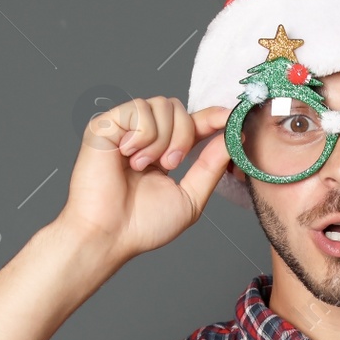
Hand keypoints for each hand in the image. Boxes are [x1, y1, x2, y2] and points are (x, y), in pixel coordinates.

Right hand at [57, 96, 233, 264]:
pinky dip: (142, 134)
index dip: (212, 118)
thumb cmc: (143, 225)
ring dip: (161, 139)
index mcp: (163, 153)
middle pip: (179, 109)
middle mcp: (144, 138)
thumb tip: (233, 139)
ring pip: (162, 105)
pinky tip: (127, 155)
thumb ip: (211, 167)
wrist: (109, 234)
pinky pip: (139, 109)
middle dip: (184, 136)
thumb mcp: (190, 197)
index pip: (192, 124)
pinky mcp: (106, 124)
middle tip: (170, 165)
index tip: (232, 118)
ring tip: (143, 165)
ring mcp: (125, 129)